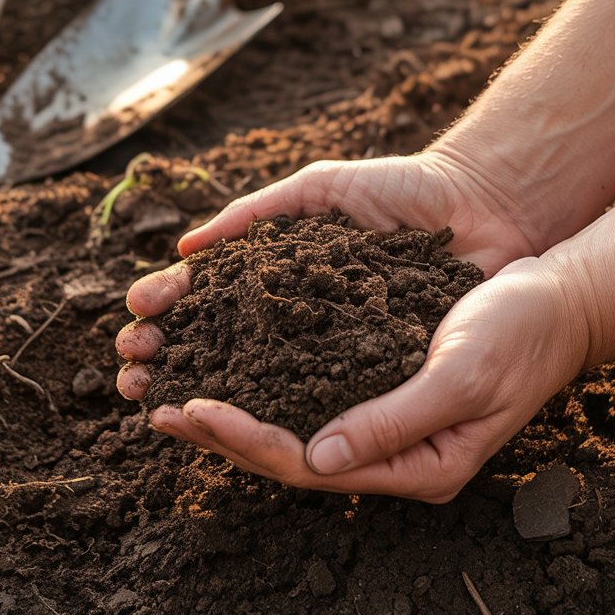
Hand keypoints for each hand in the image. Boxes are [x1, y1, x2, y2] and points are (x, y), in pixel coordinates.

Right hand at [116, 149, 536, 402]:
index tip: (135, 319)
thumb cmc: (404, 192)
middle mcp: (301, 325)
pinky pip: (319, 408)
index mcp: (281, 279)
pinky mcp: (374, 384)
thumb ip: (258, 214)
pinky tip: (231, 422)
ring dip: (204, 399)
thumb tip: (185, 250)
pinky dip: (273, 418)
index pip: (208, 302)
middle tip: (130, 372)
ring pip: (259, 389)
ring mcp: (335, 358)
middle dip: (168, 362)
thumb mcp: (321, 192)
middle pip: (220, 352)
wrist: (484, 207)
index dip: (167, 313)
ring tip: (162, 403)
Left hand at [127, 256, 586, 500]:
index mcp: (416, 466)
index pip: (311, 465)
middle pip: (289, 454)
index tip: (192, 409)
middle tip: (155, 408)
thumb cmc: (519, 334)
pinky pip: (305, 391)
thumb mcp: (461, 376)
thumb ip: (395, 421)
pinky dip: (260, 378)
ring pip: (290, 425)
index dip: (247, 439)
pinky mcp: (375, 387)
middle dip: (221, 433)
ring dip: (231, 411)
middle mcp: (391, 454)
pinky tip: (224, 362)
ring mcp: (382, 423)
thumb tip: (318, 458)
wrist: (554, 298)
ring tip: (169, 394)